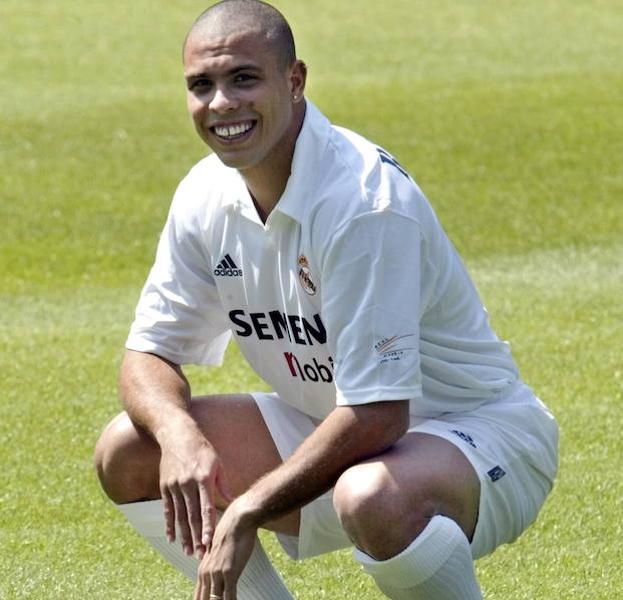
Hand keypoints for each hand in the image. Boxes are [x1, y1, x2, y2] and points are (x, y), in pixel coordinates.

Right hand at [159, 433, 232, 556]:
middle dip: (196, 537)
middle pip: (192, 516)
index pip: (206, 507)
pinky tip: (172, 538)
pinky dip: (169, 525)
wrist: (177, 435)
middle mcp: (188, 484)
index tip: (209, 542)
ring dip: (184, 536)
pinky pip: (167, 510)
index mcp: (204, 478)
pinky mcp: (165, 487)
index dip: (208, 526)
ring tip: (187, 552)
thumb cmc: (202, 449)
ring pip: (179, 516)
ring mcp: (174, 486)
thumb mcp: (217, 463)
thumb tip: (232, 502)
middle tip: (200, 555)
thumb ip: (223, 485)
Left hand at [193, 499, 257, 599]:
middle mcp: (207, 573)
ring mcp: (217, 573)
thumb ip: (215, 562)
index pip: (199, 595)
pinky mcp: (229, 573)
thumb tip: (218, 571)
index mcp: (203, 569)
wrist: (239, 519)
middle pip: (204, 599)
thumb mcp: (218, 549)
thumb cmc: (232, 531)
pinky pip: (229, 597)